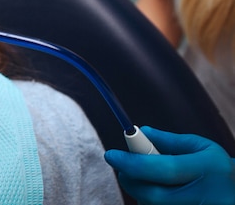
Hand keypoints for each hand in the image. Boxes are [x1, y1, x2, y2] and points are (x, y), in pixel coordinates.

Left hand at [105, 126, 234, 204]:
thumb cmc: (217, 169)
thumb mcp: (201, 148)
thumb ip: (169, 141)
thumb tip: (140, 131)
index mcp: (208, 169)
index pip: (162, 168)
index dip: (131, 162)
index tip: (111, 155)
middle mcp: (206, 196)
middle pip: (153, 194)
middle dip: (130, 180)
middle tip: (122, 168)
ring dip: (140, 192)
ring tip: (146, 180)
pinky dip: (150, 202)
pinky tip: (158, 193)